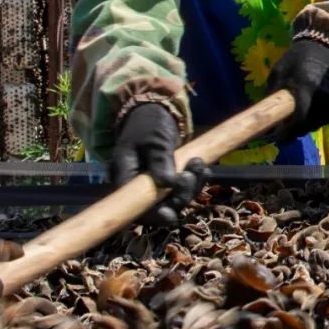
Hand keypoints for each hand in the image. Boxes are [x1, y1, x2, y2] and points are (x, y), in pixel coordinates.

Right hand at [109, 103, 205, 225]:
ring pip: (175, 199)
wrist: (156, 113)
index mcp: (125, 177)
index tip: (170, 214)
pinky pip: (185, 189)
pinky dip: (197, 181)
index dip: (151, 215)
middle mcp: (139, 187)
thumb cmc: (148, 124)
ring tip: (198, 164)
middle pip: (158, 208)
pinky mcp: (171, 181)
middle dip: (179, 196)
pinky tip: (203, 168)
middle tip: (190, 175)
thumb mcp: (154, 138)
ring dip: (191, 187)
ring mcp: (156, 186)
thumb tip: (167, 184)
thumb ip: (160, 160)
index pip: (134, 207)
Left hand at [263, 37, 328, 143]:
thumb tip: (265, 121)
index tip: (278, 137)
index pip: (298, 120)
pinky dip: (318, 117)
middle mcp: (325, 98)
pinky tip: (314, 105)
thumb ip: (272, 96)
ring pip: (318, 124)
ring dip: (306, 123)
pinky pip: (328, 119)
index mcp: (307, 87)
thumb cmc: (299, 57)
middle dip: (295, 129)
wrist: (328, 45)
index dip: (287, 133)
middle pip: (307, 126)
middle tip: (286, 124)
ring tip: (300, 111)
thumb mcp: (279, 72)